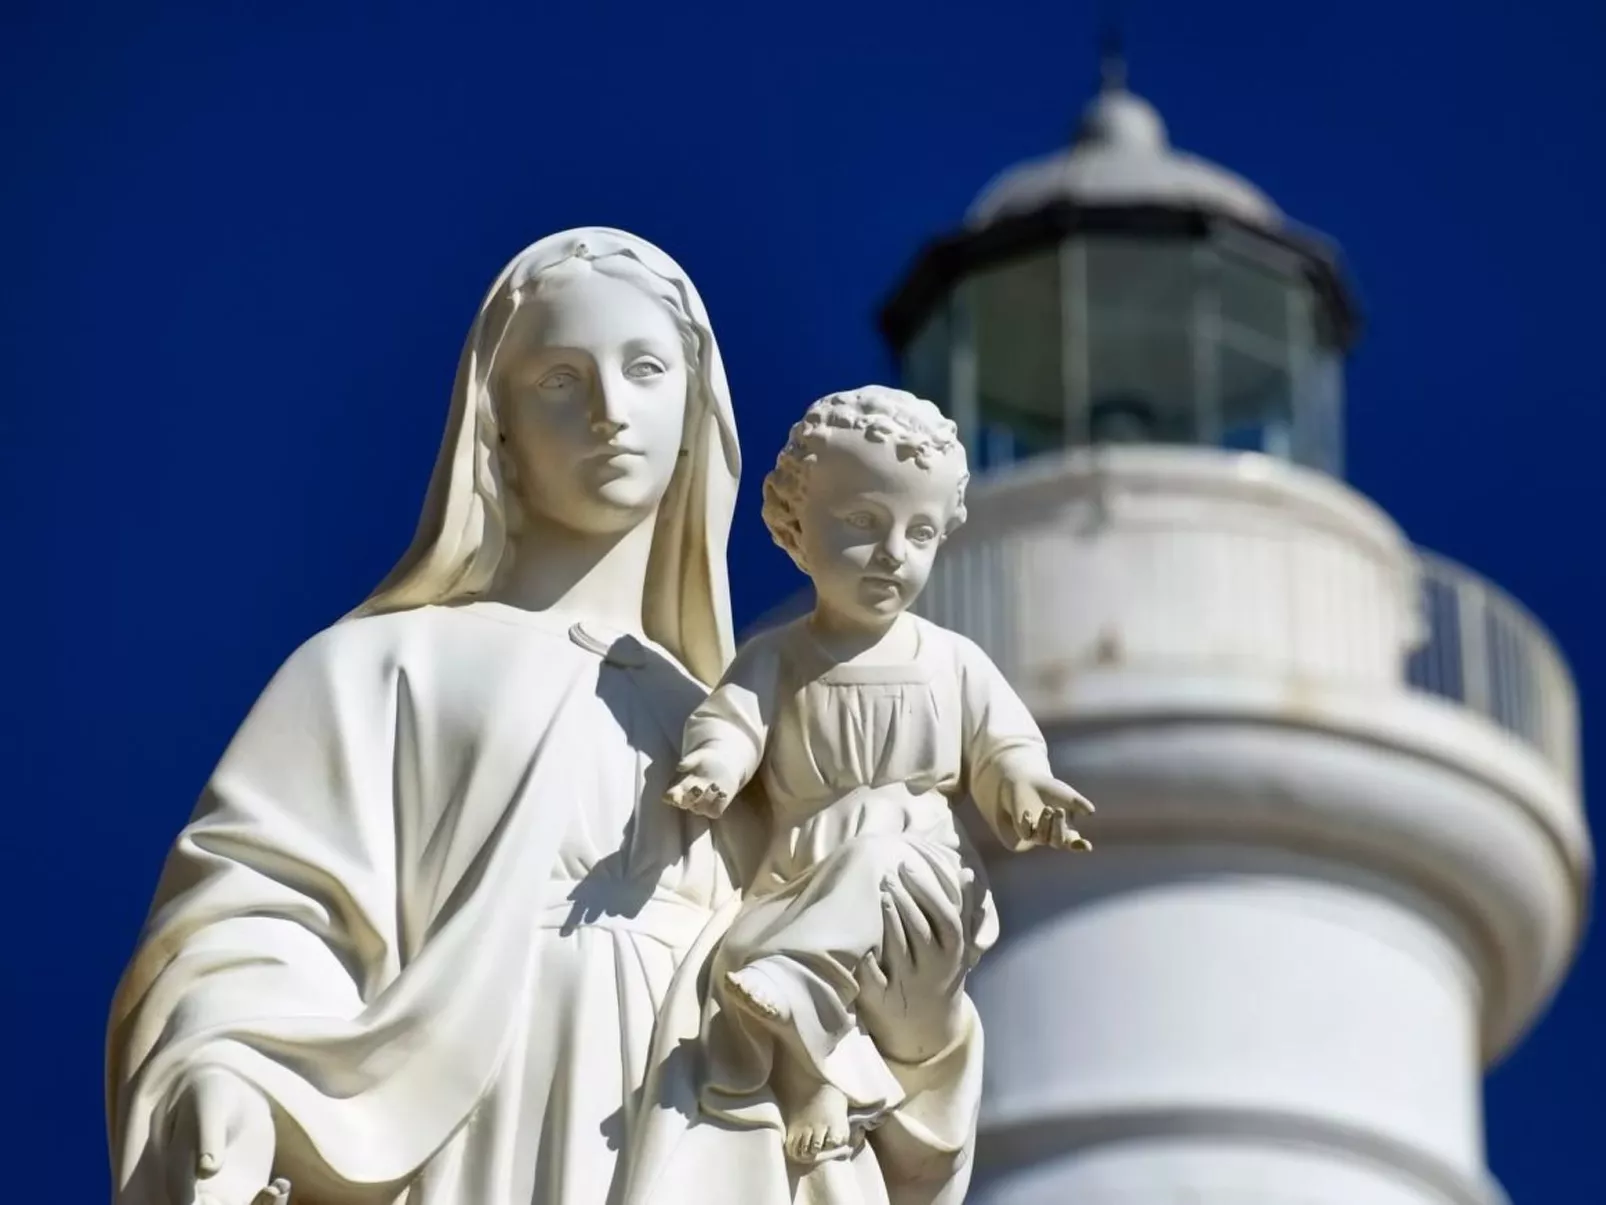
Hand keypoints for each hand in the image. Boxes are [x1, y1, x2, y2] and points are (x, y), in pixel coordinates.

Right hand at [163, 1067, 276, 1204]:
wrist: (227, 1093)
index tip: (228, 1199)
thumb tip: (207, 1170)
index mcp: (178, 1182)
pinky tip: (281, 1183)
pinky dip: (273, 1203)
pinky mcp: (248, 1189)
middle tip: (269, 1192)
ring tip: (277, 1189)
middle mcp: (199, 1196)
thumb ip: (206, 1138)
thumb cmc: (209, 1097)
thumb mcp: (208, 1109)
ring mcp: (225, 1196)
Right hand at [664, 748, 738, 817]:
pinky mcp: (715, 808)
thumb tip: (681, 766)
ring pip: (700, 808)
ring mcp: (701, 805)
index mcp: (678, 787)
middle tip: (698, 787)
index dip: (671, 797)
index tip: (676, 794)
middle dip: (691, 796)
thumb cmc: (704, 760)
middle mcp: (688, 799)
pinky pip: (715, 811)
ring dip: (707, 798)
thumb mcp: (697, 756)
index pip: (669, 797)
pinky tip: (723, 793)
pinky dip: (719, 803)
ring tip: (714, 785)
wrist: (723, 763)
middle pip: (685, 804)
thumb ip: (689, 761)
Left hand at [1003, 775, 1093, 850]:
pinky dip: (1027, 824)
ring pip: (1042, 838)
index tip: (1087, 845)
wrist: (1031, 782)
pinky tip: (1028, 812)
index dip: (1080, 846)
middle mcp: (1053, 835)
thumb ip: (1080, 803)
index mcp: (1067, 830)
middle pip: (1058, 842)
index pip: (1075, 843)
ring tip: (1047, 808)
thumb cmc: (1052, 790)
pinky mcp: (1023, 830)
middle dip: (1059, 827)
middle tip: (1059, 810)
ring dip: (1045, 823)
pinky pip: (1026, 834)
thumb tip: (1091, 812)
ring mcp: (1038, 834)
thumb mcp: (1068, 796)